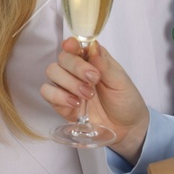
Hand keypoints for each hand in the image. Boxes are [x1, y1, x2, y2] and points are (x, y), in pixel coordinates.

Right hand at [40, 38, 149, 162]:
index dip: (71, 44)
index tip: (73, 47)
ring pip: (52, 72)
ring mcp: (67, 86)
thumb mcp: (121, 82)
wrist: (126, 129)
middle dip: (76, 67)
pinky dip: (59, 96)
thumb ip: (105, 65)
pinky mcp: (60, 103)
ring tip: (88, 95)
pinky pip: (47, 93)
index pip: (75, 46)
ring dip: (69, 83)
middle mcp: (76, 70)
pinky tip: (75, 103)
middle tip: (94, 79)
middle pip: (62, 58)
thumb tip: (93, 46)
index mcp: (91, 59)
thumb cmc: (126, 101)